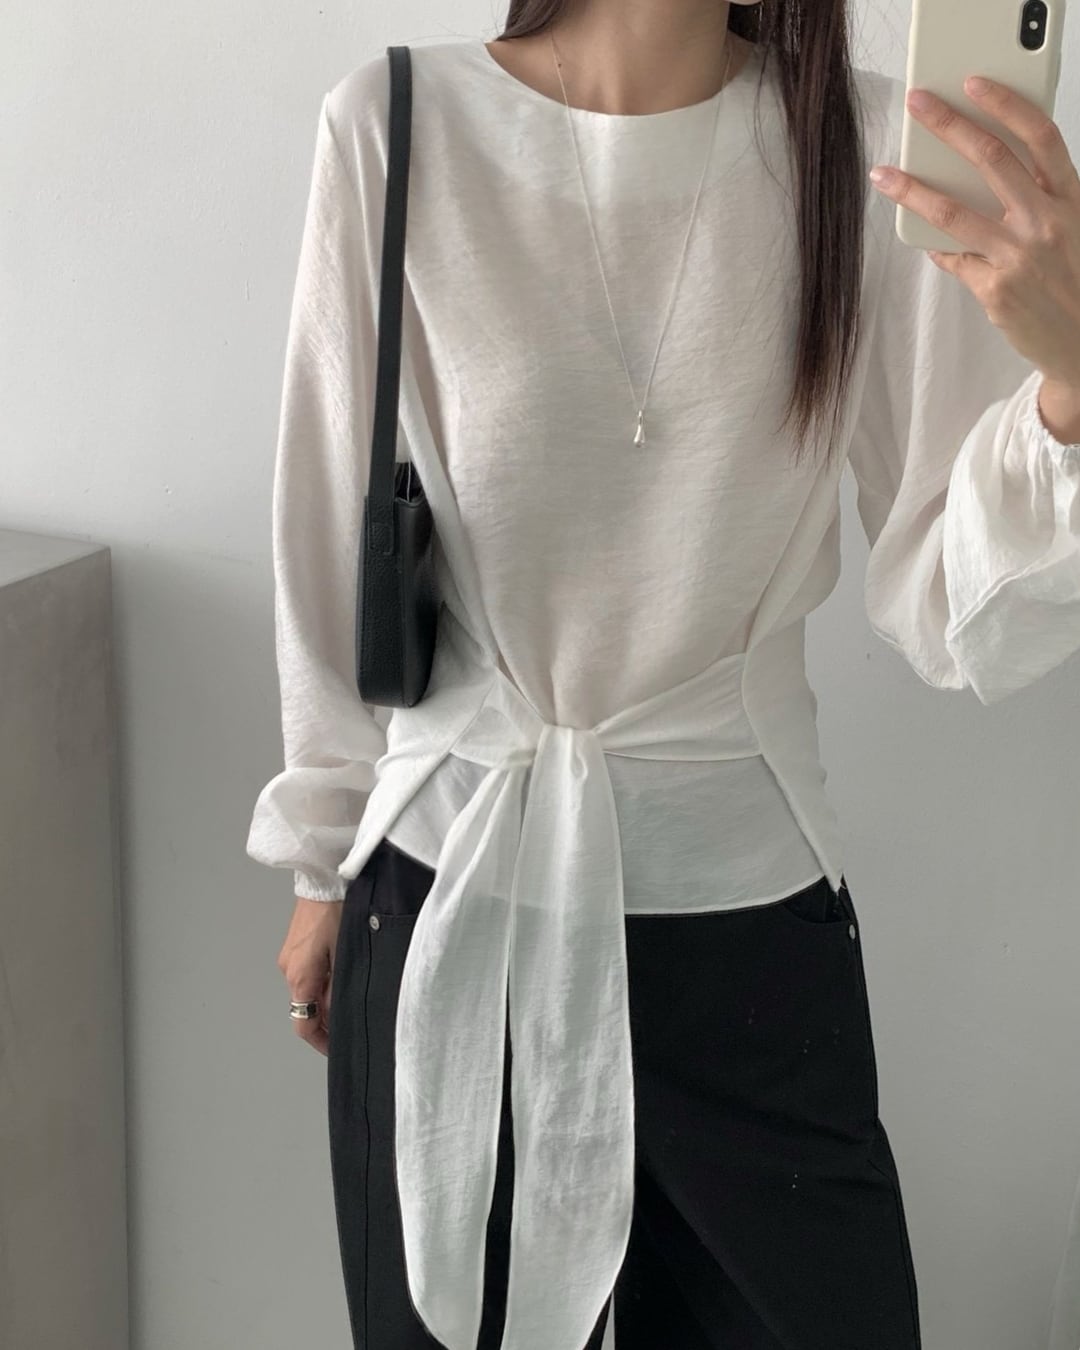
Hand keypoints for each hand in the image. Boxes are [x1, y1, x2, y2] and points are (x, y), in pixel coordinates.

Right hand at [277, 897, 343, 1056]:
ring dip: (326, 996)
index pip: (303, 1024)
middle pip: (306, 1007)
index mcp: (300, 976)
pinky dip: (322, 979)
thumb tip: (337, 1013)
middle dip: (328, 1017)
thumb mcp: (345, 955)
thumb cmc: (338, 911)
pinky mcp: (295, 944)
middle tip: (352, 1019)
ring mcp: (290, 956)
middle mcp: (289, 969)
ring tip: (352, 992)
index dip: (321, 1041)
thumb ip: (340, 988)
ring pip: (308, 989)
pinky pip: (308, 972)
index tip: (337, 1047)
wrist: (324, 878)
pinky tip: (341, 971)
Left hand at [868, 76, 1079, 395]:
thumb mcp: (1072, 229)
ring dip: (913, 189)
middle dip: (950, 125)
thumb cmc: (1074, 281)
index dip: (1006, 104)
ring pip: (954, 211)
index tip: (974, 83)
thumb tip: (979, 180)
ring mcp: (1018, 256)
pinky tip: (922, 239)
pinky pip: (953, 258)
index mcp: (1070, 199)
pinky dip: (935, 246)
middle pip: (992, 159)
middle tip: (918, 104)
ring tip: (884, 175)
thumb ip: (1038, 201)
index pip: (1040, 136)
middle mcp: (1046, 221)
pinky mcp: (994, 289)